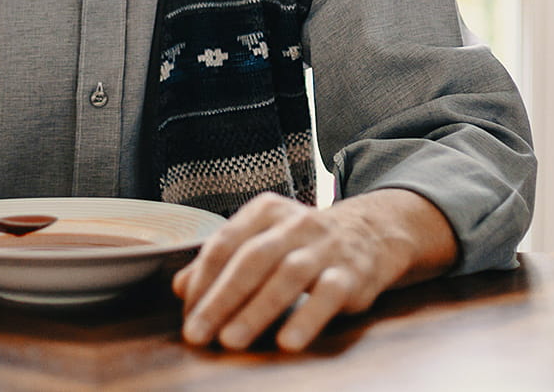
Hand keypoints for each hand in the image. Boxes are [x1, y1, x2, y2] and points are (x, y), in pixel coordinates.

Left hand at [172, 189, 456, 351]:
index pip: (225, 244)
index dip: (202, 281)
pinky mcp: (352, 272)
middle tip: (197, 334)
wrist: (373, 231)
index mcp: (266, 212)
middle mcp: (295, 224)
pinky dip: (307, 318)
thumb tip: (180, 287)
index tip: (187, 315)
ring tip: (231, 341)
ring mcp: (326, 247)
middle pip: (251, 260)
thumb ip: (222, 262)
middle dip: (221, 299)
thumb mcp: (263, 240)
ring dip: (256, 310)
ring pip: (287, 276)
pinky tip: (288, 342)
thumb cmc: (304, 243)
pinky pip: (329, 294)